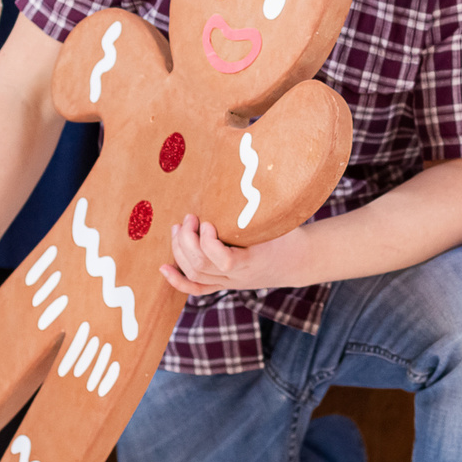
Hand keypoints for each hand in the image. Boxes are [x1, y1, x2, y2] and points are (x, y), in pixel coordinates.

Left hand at [159, 214, 320, 296]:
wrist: (298, 262)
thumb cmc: (287, 235)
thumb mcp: (278, 220)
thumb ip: (260, 206)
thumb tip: (247, 173)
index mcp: (252, 261)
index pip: (222, 259)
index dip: (208, 242)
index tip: (206, 221)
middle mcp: (238, 276)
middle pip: (201, 265)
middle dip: (188, 240)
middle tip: (189, 218)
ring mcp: (230, 282)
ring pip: (196, 275)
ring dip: (180, 252)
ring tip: (177, 229)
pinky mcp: (225, 283)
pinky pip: (198, 288)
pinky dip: (178, 281)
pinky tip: (163, 268)